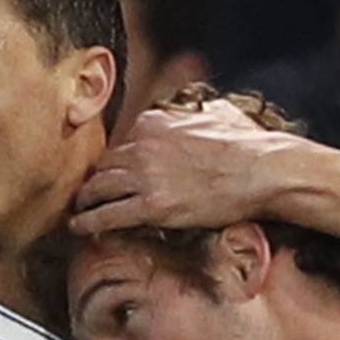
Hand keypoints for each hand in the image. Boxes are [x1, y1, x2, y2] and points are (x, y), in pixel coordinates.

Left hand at [69, 101, 301, 234]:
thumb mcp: (220, 115)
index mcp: (155, 121)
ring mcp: (145, 176)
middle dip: (95, 180)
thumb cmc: (250, 146)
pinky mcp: (153, 205)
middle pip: (106, 164)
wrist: (262, 171)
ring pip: (99, 188)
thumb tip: (211, 112)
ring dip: (85, 201)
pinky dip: (89, 221)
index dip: (118, 161)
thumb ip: (203, 114)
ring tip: (77, 211)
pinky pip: (109, 214)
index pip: (124, 142)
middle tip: (86, 194)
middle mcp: (143, 145)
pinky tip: (78, 227)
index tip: (114, 173)